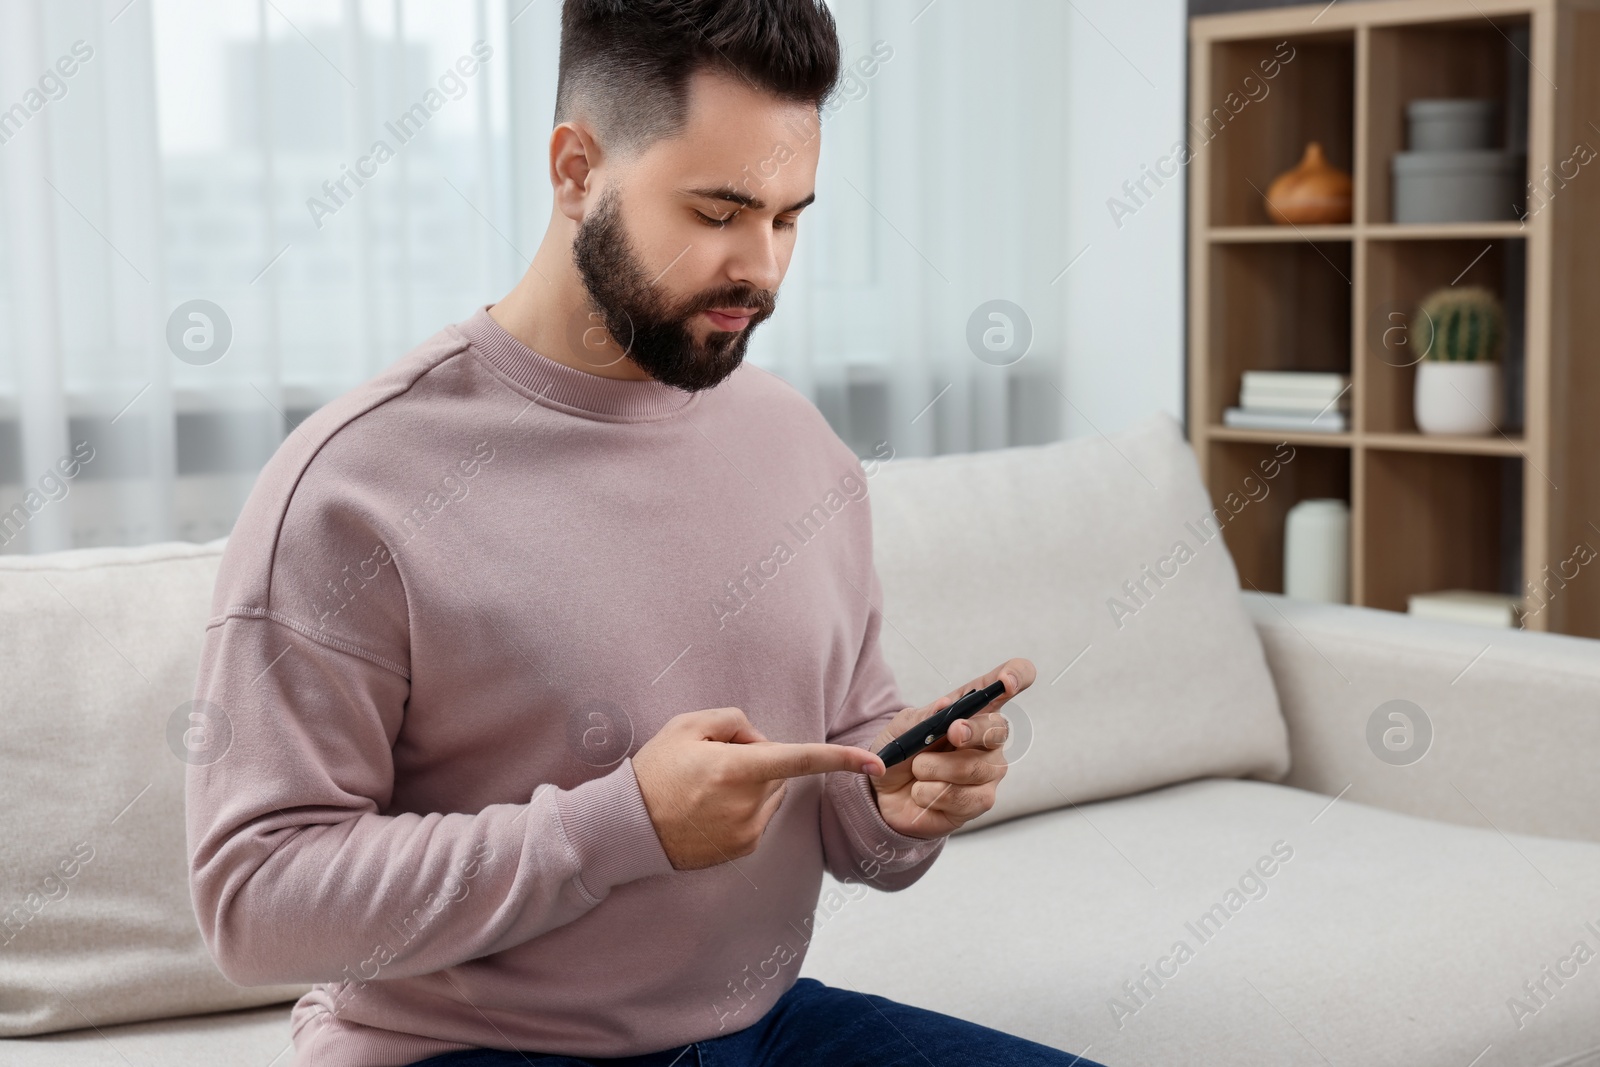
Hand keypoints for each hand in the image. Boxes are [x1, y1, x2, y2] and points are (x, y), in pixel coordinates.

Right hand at [633, 706, 883, 870]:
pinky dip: (743, 809)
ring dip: (752, 787)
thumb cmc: (656, 770)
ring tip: (707, 789)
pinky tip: (708, 810)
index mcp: (738, 768)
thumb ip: (734, 720)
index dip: (842, 758)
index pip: (802, 759)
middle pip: (779, 772)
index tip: (877, 763)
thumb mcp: (688, 725)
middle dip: (760, 762)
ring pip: (770, 796)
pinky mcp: (742, 849)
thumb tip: (763, 741)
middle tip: (715, 762)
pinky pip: (758, 818)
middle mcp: (748, 803)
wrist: (628, 827)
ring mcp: (747, 832)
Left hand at [863, 658, 1032, 838]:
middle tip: (952, 733)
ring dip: (934, 768)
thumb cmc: (901, 753)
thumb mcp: (903, 728)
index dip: (1016, 676)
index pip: (1008, 686)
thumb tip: (944, 705)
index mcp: (973, 710)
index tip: (1005, 681)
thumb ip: (924, 717)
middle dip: (972, 730)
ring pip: (975, 767)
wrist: (884, 793)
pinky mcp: (980, 801)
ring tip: (918, 770)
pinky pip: (964, 798)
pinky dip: (932, 793)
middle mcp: (988, 739)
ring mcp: (988, 771)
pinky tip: (923, 792)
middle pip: (999, 728)